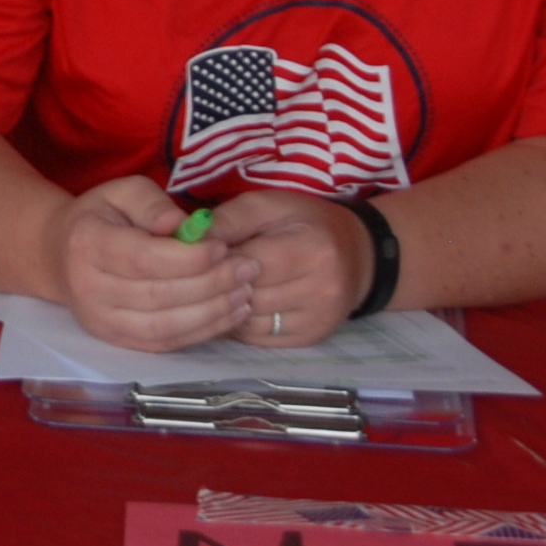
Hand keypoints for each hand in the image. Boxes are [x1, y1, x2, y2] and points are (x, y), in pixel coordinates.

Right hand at [39, 174, 252, 352]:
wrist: (59, 255)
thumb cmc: (100, 217)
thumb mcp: (122, 191)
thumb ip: (154, 204)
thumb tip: (185, 226)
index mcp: (87, 244)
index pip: (145, 259)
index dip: (190, 258)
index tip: (224, 246)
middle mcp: (88, 289)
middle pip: (158, 296)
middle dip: (211, 285)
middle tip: (248, 269)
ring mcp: (100, 321)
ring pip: (164, 328)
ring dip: (212, 314)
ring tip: (245, 294)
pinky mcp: (115, 340)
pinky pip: (163, 345)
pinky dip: (201, 333)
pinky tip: (229, 315)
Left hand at [209, 190, 371, 347]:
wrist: (359, 256)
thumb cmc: (308, 223)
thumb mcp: (271, 205)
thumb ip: (230, 219)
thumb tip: (185, 238)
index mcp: (313, 250)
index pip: (248, 264)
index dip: (216, 259)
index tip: (199, 252)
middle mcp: (321, 291)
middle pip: (247, 296)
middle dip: (218, 284)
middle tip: (202, 271)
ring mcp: (317, 321)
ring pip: (248, 322)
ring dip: (225, 306)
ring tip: (218, 287)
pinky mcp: (310, 339)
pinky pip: (257, 338)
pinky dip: (238, 323)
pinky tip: (235, 304)